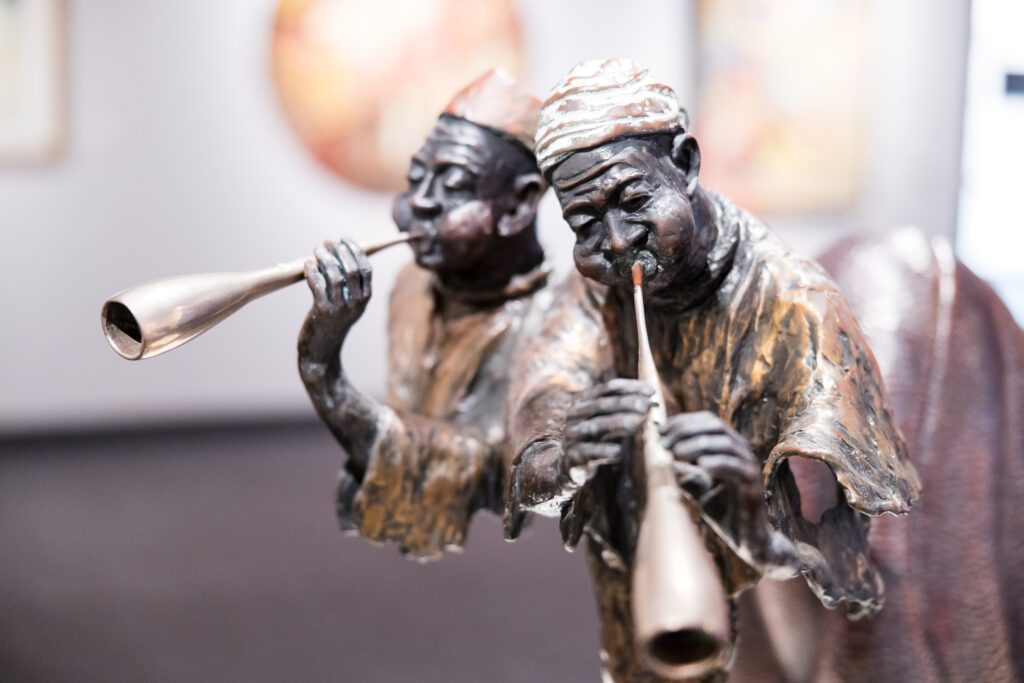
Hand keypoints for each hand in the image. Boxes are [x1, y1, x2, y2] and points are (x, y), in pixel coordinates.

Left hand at [297, 237, 371, 364]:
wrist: (322, 352)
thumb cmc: (332, 324)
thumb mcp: (348, 305)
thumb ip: (348, 285)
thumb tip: (338, 254)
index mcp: (365, 299)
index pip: (366, 269)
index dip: (356, 251)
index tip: (344, 240)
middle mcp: (355, 303)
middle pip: (352, 269)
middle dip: (340, 251)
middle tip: (327, 242)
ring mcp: (340, 308)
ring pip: (334, 275)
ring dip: (325, 258)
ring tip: (316, 250)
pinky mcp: (322, 312)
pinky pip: (318, 286)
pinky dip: (312, 271)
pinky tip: (307, 264)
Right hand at [560, 379, 653, 486]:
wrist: (571, 466)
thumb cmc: (596, 439)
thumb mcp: (608, 420)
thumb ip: (625, 409)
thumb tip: (652, 398)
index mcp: (584, 400)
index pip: (608, 388)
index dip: (630, 387)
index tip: (651, 391)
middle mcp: (575, 414)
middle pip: (601, 404)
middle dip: (626, 403)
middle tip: (646, 406)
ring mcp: (572, 434)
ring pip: (595, 425)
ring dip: (618, 422)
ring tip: (637, 423)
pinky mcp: (573, 455)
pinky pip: (589, 451)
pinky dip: (604, 450)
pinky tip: (619, 452)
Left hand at [660, 411, 799, 573]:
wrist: (744, 538)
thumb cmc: (721, 509)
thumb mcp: (694, 486)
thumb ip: (681, 471)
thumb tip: (658, 455)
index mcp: (727, 446)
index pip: (706, 421)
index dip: (683, 422)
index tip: (661, 430)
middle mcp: (740, 451)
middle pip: (716, 427)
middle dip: (687, 430)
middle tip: (666, 441)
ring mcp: (748, 466)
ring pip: (727, 444)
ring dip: (700, 444)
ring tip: (678, 451)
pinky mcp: (753, 484)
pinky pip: (737, 467)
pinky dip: (718, 463)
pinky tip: (701, 465)